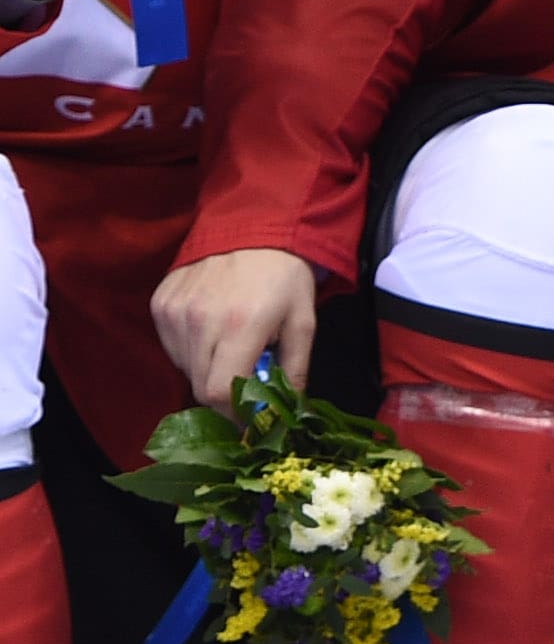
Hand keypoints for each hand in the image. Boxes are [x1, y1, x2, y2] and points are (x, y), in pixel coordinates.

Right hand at [153, 248, 319, 402]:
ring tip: (231, 348)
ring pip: (184, 368)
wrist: (252, 227)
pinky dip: (190, 350)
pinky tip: (211, 332)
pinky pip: (171, 346)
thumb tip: (287, 410)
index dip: (234, 412)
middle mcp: (199, 321)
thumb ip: (294, 369)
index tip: (249, 415)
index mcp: (240, 326)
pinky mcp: (159, 303)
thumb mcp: (303, 323)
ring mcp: (174, 311)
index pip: (219, 392)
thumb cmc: (284, 278)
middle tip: (244, 382)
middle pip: (199, 386)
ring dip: (207, 370)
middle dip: (223, 394)